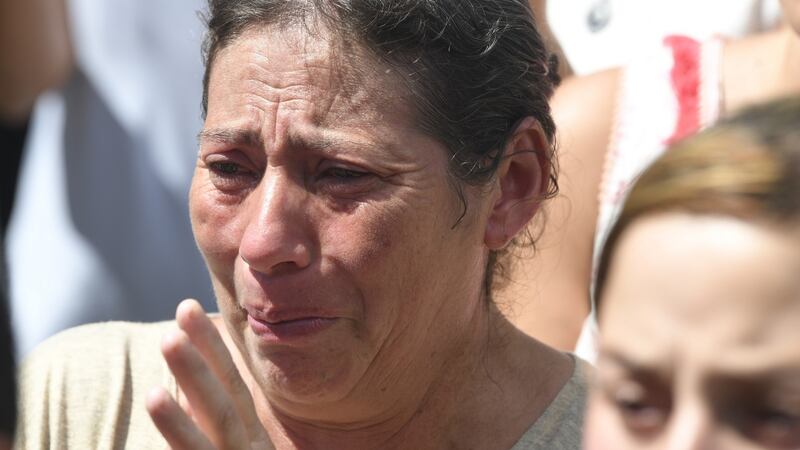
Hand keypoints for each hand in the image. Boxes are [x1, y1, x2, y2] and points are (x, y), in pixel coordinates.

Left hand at [147, 299, 274, 449]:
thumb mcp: (228, 449)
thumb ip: (207, 425)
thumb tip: (185, 395)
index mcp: (249, 436)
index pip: (231, 384)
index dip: (210, 346)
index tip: (187, 307)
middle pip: (223, 408)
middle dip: (198, 370)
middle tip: (176, 325)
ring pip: (209, 443)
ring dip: (181, 416)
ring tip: (157, 385)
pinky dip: (176, 443)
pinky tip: (148, 428)